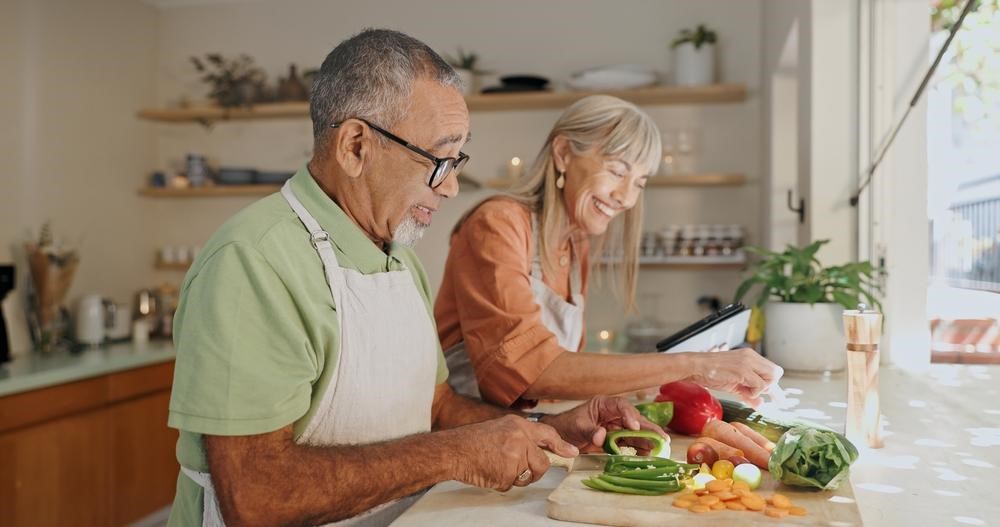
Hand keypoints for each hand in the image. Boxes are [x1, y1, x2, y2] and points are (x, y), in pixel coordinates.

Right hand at [448, 415, 577, 490]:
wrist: (454, 449)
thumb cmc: (472, 441)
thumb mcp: (500, 428)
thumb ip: (520, 437)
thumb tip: (537, 451)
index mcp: (518, 425)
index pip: (547, 434)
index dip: (561, 445)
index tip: (572, 452)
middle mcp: (520, 438)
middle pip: (542, 463)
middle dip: (533, 471)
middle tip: (515, 469)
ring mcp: (515, 456)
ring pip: (527, 476)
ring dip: (514, 477)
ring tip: (495, 465)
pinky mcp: (508, 473)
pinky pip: (511, 484)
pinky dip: (501, 482)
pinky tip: (489, 471)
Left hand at [543, 395, 667, 452]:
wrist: (561, 436)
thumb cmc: (567, 426)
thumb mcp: (577, 427)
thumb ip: (590, 431)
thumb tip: (601, 437)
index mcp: (604, 405)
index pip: (621, 406)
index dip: (629, 415)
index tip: (633, 426)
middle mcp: (613, 414)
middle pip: (634, 419)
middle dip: (648, 428)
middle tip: (662, 438)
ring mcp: (616, 426)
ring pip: (635, 432)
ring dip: (647, 440)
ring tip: (660, 447)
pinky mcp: (616, 439)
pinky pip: (630, 443)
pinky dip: (639, 448)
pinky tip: (648, 454)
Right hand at [685, 348, 782, 406]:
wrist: (696, 367)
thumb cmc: (711, 374)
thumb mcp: (734, 384)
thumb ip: (748, 394)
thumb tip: (760, 405)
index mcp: (750, 357)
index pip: (771, 370)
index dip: (774, 386)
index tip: (779, 400)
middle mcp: (751, 357)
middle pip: (776, 373)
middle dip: (770, 387)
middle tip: (757, 395)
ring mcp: (748, 362)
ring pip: (771, 378)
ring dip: (760, 389)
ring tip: (745, 391)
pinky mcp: (743, 370)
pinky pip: (760, 385)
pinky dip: (753, 392)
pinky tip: (742, 391)